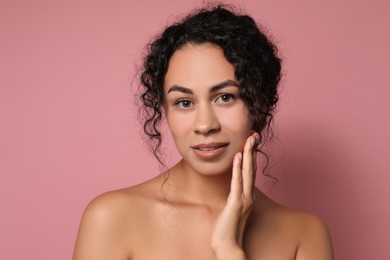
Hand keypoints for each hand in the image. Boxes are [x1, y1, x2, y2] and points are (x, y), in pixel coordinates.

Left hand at [211, 132, 259, 258]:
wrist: (227, 246)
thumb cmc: (228, 230)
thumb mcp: (232, 210)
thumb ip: (233, 199)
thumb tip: (231, 191)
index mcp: (247, 197)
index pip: (250, 173)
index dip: (251, 157)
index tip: (250, 144)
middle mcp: (248, 196)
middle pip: (251, 169)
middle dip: (252, 151)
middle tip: (254, 135)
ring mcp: (243, 199)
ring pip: (247, 172)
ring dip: (248, 155)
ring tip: (249, 140)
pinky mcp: (235, 204)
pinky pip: (236, 182)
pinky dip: (237, 168)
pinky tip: (238, 156)